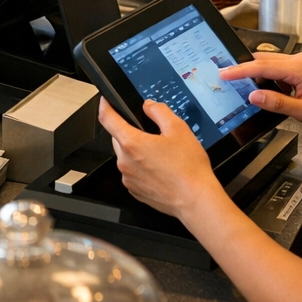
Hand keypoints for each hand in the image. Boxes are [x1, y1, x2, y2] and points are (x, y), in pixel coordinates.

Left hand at [98, 98, 219, 222]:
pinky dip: (141, 168)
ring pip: (125, 156)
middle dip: (130, 132)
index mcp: (132, 143)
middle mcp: (125, 162)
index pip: (107, 119)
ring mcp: (128, 178)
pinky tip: (160, 169)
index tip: (106, 102)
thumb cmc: (188, 169)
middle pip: (118, 138)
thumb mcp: (178, 129)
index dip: (105, 106)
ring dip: (136, 151)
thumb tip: (149, 106)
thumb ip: (159, 112)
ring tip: (161, 155)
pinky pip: (132, 173)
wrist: (195, 200)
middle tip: (152, 134)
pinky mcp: (135, 191)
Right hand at [218, 52, 301, 133]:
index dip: (240, 70)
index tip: (225, 73)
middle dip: (244, 69)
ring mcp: (300, 63)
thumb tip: (254, 96)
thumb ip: (277, 103)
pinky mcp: (301, 69)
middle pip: (263, 60)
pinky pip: (277, 68)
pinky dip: (267, 77)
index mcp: (299, 69)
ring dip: (256, 74)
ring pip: (269, 63)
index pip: (262, 66)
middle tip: (226, 77)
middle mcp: (299, 61)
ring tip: (243, 86)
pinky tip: (264, 90)